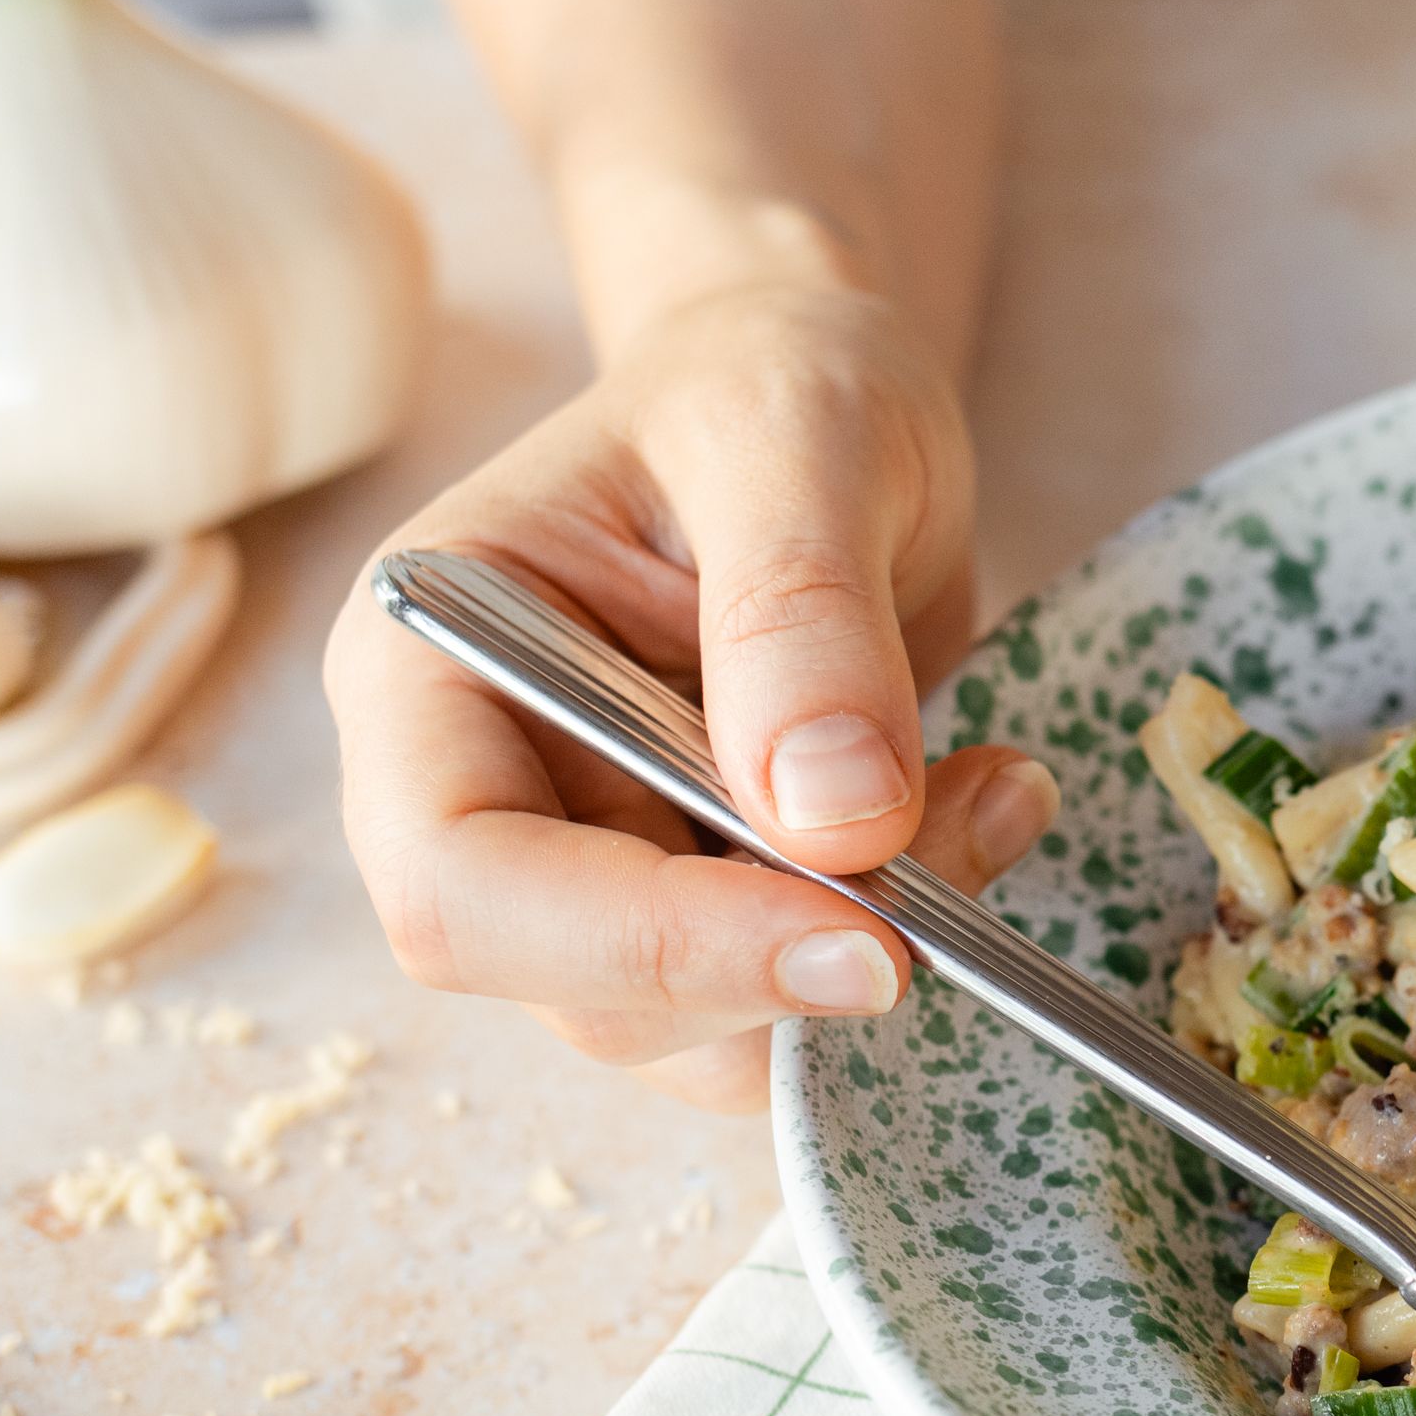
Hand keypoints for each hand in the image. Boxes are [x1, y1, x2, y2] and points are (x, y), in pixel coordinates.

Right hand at [325, 281, 1052, 1112]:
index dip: (652, 946)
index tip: (860, 937)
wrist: (819, 395)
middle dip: (788, 967)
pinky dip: (907, 940)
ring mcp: (591, 867)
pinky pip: (790, 1001)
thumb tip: (838, 822)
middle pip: (581, 996)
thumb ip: (801, 615)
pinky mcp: (704, 905)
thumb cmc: (775, 383)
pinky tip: (982, 811)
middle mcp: (479, 793)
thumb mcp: (800, 440)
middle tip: (969, 838)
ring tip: (992, 793)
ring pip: (703, 1031)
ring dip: (872, 955)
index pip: (466, 886)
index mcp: (423, 670)